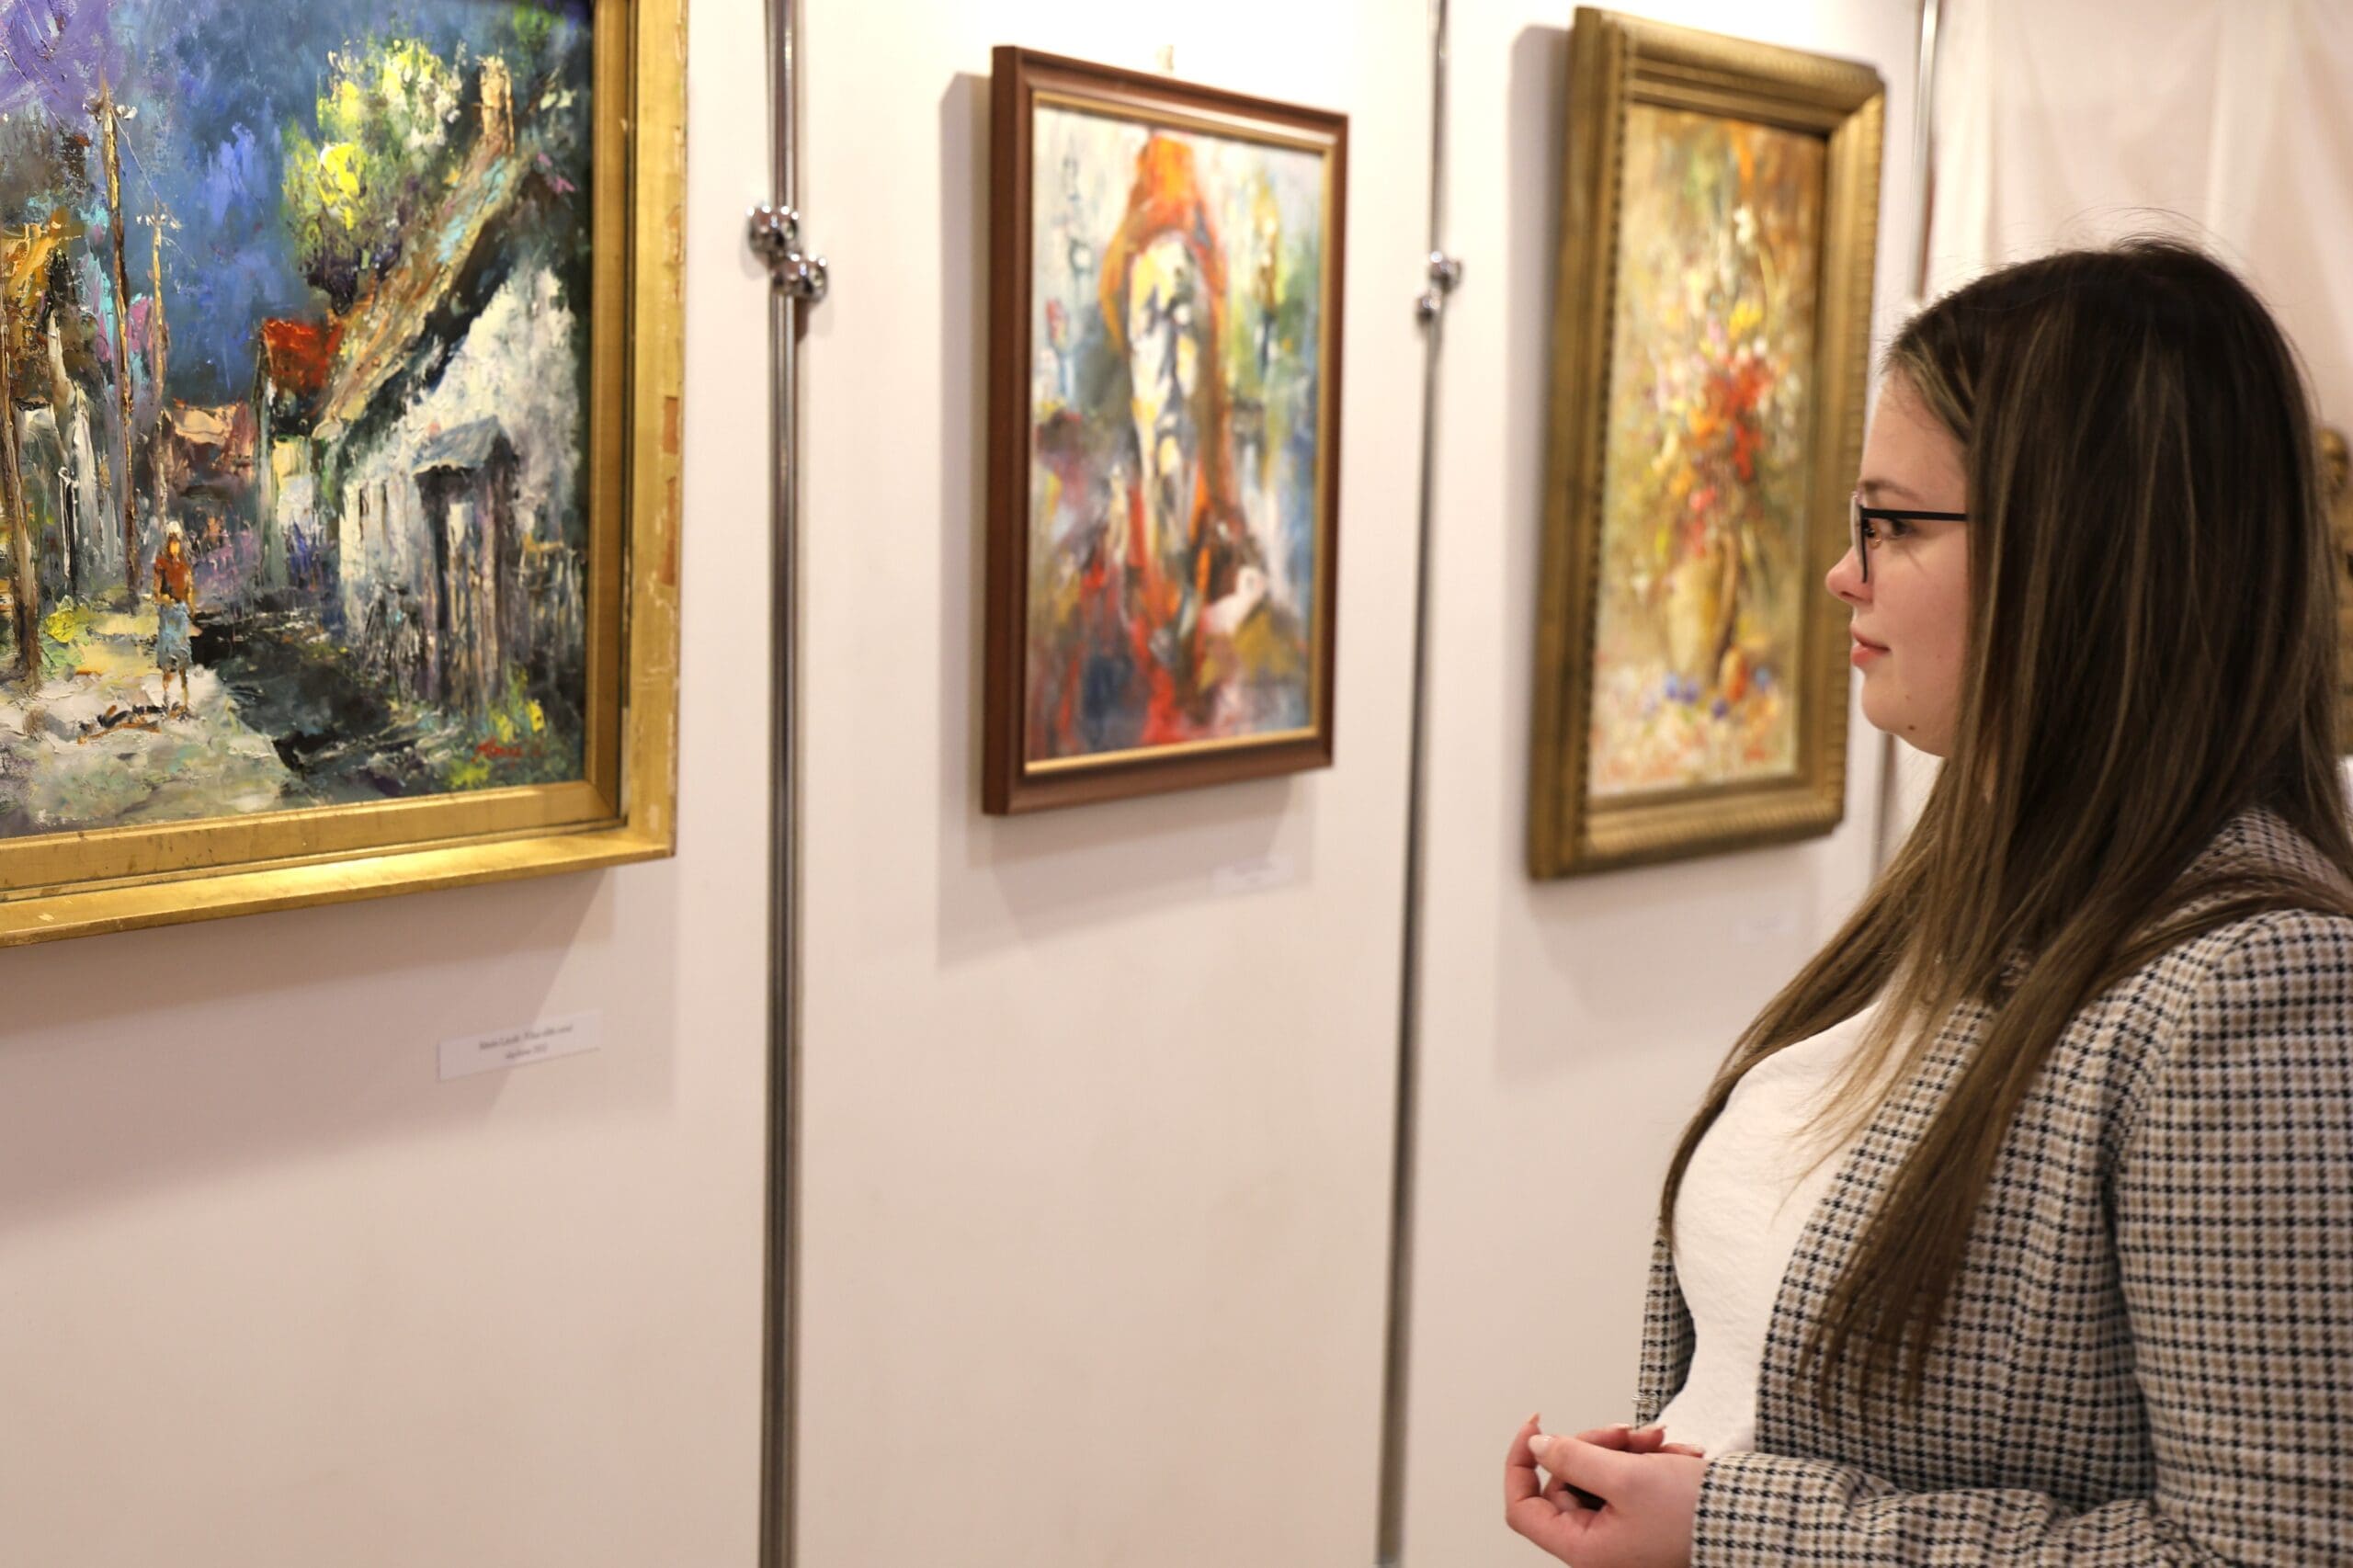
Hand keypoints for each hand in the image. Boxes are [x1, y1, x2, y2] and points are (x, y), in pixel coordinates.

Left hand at [1504, 1415, 1703, 1567]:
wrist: (1751, 1520)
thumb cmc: (1694, 1513)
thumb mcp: (1625, 1475)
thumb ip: (1573, 1457)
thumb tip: (1537, 1447)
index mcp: (1583, 1549)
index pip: (1522, 1506)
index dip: (1520, 1462)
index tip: (1535, 1425)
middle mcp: (1597, 1546)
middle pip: (1566, 1480)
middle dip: (1596, 1446)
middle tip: (1627, 1432)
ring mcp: (1618, 1533)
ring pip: (1597, 1474)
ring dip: (1626, 1449)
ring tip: (1658, 1441)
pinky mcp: (1639, 1519)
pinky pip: (1624, 1480)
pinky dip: (1644, 1460)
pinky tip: (1672, 1453)